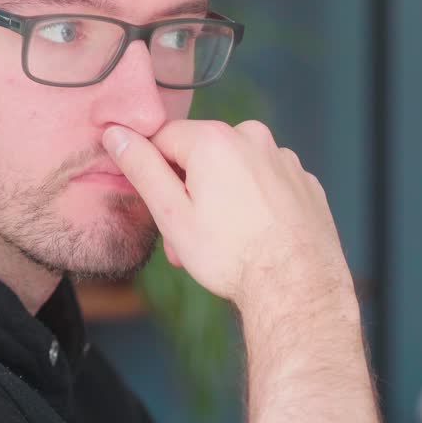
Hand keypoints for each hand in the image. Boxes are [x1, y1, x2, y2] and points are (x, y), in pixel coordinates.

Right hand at [102, 120, 351, 310]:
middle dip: (187, 193)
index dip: (153, 174)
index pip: (162, 138)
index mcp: (215, 139)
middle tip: (184, 240)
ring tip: (220, 246)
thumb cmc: (231, 255)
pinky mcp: (304, 182)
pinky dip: (253, 203)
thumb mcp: (171, 213)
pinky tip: (254, 237)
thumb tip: (116, 135)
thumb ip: (142, 168)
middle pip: (201, 155)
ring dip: (219, 200)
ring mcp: (284, 159)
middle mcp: (253, 138)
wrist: (297, 287)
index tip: (160, 209)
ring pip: (235, 170)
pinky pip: (265, 183)